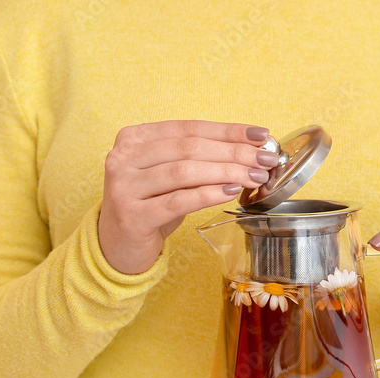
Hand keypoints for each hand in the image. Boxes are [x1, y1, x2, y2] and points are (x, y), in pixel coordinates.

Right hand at [97, 120, 275, 273]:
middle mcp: (122, 158)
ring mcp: (123, 187)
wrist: (117, 247)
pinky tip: (229, 192)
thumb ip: (196, 160)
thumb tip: (249, 150)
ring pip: (184, 172)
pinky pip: (177, 200)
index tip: (259, 135)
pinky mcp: (131, 215)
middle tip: (263, 159)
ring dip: (225, 172)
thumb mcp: (168, 178)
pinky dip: (207, 194)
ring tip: (253, 177)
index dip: (226, 131)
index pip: (187, 128)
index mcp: (132, 139)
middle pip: (188, 148)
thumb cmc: (148, 207)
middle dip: (232, 152)